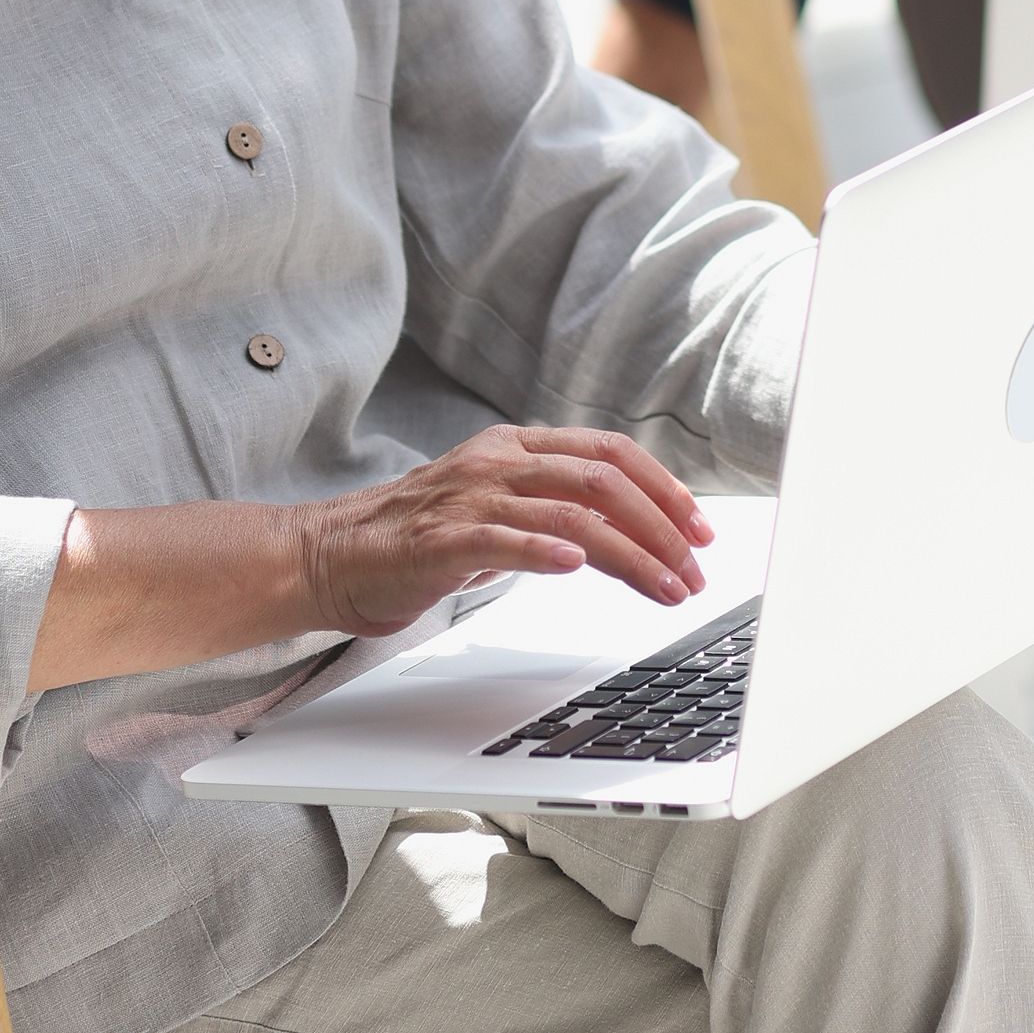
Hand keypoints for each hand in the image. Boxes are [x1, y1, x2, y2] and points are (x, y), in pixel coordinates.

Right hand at [301, 424, 715, 637]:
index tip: (700, 526)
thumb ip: (549, 502)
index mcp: (517, 446)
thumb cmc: (417, 536)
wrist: (333, 554)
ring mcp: (471, 498)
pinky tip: (576, 567)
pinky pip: (503, 540)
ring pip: (571, 513)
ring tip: (666, 586)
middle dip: (662, 527)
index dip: (664, 486)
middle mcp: (500, 462)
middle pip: (604, 481)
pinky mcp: (441, 540)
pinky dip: (545, 551)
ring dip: (631, 554)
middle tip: (695, 568)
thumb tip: (622, 525)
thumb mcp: (496, 504)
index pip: (610, 452)